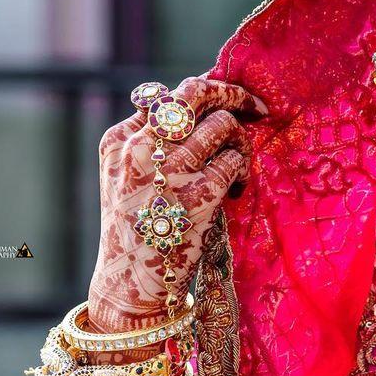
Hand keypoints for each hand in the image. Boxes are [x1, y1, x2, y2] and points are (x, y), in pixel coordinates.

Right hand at [87, 76, 267, 331]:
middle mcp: (141, 149)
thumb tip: (197, 110)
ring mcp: (170, 171)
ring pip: (222, 123)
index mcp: (120, 141)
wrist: (133, 283)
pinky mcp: (199, 194)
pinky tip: (235, 188)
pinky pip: (234, 159)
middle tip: (256, 106)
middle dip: (232, 92)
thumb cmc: (137, 230)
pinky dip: (241, 169)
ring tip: (236, 163)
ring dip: (240, 140)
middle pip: (194, 93)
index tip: (222, 104)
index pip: (162, 96)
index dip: (201, 96)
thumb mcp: (124, 177)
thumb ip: (149, 142)